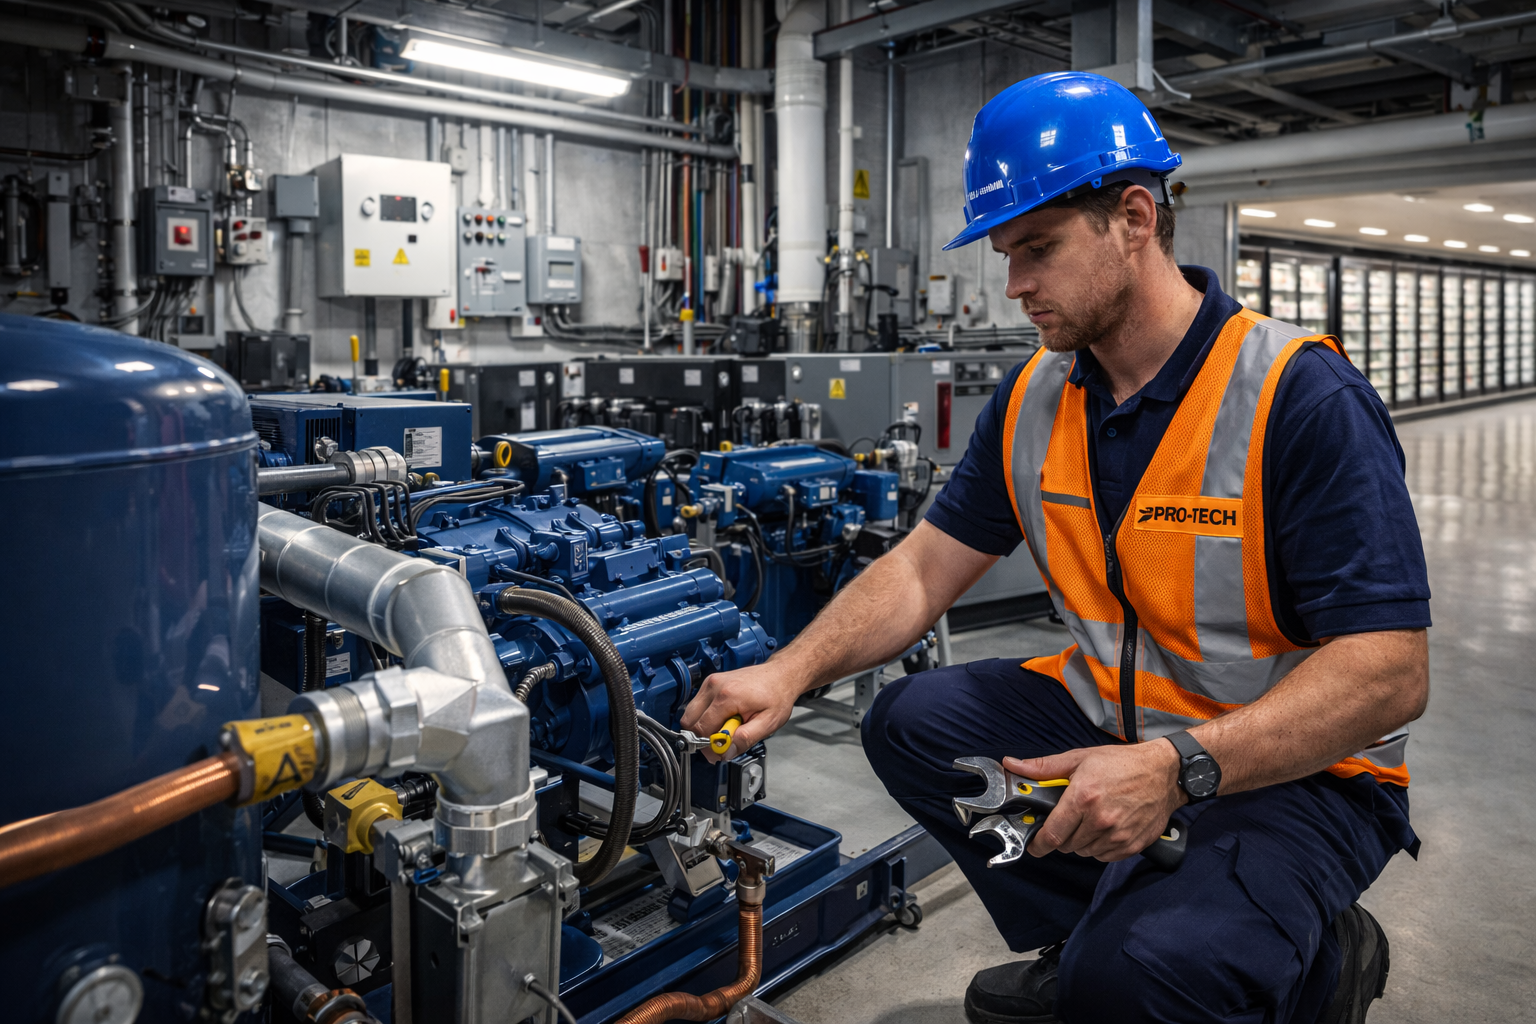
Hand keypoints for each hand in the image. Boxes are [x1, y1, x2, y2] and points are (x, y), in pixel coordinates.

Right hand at [680, 661, 805, 761]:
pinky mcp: (711, 682)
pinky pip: (697, 706)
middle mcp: (714, 686)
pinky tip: (725, 717)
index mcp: (727, 696)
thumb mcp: (768, 723)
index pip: (701, 729)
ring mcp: (711, 682)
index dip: (707, 746)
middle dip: (701, 737)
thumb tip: (726, 752)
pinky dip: (706, 716)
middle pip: (689, 722)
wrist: (780, 675)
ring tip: (726, 727)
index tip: (719, 752)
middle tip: (722, 741)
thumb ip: (746, 739)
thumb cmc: (777, 695)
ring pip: (691, 714)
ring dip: (703, 726)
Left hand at [1006, 741, 1185, 862]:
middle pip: (1067, 845)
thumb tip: (1012, 765)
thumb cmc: (1122, 763)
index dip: (1038, 844)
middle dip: (1062, 836)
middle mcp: (1100, 820)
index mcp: (1083, 798)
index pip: (1052, 835)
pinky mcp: (1132, 845)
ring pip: (1085, 852)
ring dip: (1081, 842)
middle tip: (1069, 820)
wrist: (1164, 772)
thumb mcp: (1080, 758)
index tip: (1034, 845)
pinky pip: (1104, 856)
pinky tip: (1105, 828)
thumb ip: (1043, 768)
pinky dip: (1100, 847)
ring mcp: (1118, 835)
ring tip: (1089, 820)